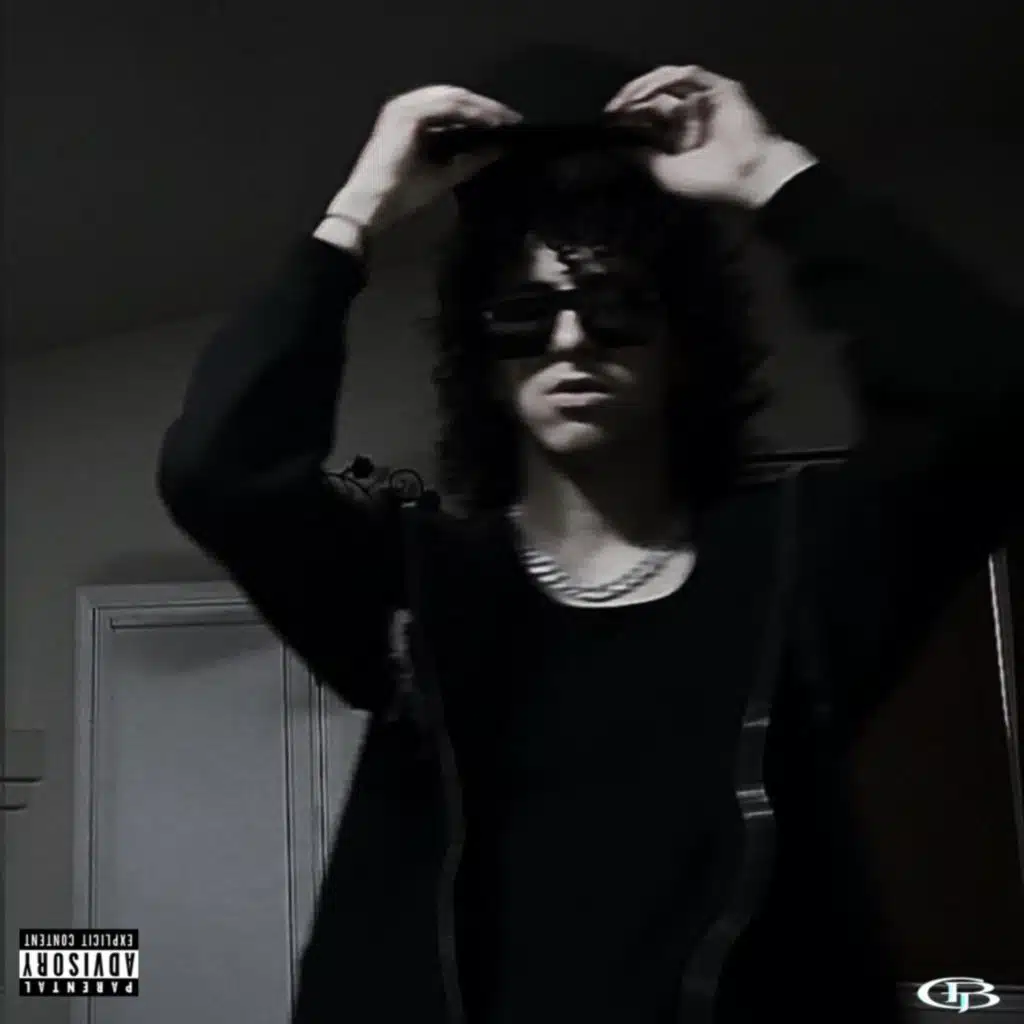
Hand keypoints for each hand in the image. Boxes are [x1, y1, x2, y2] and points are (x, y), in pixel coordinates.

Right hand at [327, 85, 521, 233]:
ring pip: (454, 97)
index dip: (481, 112)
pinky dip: (470, 113)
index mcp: (412, 118)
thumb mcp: (445, 175)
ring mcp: (406, 106)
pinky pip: (447, 106)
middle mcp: (408, 106)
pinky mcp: (407, 114)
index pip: (453, 106)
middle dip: (487, 106)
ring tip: (506, 120)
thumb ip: (471, 160)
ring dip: (483, 107)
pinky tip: (489, 123)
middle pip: (456, 96)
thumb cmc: (401, 195)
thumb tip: (500, 149)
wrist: (372, 206)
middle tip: (514, 119)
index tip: (508, 124)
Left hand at [605, 65, 816, 208]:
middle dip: (629, 103)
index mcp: (677, 138)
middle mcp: (689, 117)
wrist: (745, 179)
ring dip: (641, 90)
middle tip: (609, 112)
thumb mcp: (663, 173)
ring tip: (622, 103)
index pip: (646, 119)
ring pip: (666, 84)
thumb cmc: (708, 184)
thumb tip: (615, 147)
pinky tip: (644, 94)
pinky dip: (663, 81)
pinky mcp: (718, 88)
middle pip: (652, 99)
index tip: (604, 125)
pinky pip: (686, 75)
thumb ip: (641, 157)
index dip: (625, 119)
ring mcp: (704, 100)